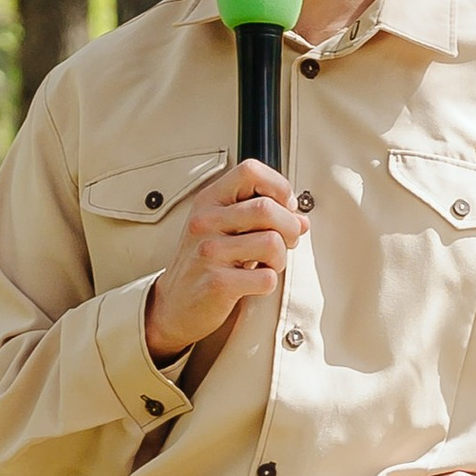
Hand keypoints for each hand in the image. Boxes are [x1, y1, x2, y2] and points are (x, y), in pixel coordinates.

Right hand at [142, 161, 304, 363]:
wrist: (174, 305)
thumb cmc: (204, 264)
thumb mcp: (225, 229)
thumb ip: (261, 218)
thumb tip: (302, 220)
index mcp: (209, 201)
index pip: (250, 171)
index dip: (278, 186)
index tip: (285, 206)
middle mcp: (205, 222)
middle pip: (267, 208)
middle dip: (289, 227)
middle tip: (288, 241)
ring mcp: (209, 252)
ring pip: (272, 242)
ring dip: (281, 257)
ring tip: (268, 264)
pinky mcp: (217, 283)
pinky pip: (266, 278)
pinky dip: (269, 282)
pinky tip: (255, 283)